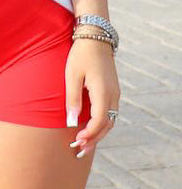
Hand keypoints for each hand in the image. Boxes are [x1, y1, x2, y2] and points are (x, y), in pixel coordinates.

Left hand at [65, 38, 119, 158]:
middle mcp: (113, 95)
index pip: (99, 121)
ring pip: (110, 120)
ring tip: (84, 146)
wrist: (95, 36)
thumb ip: (72, 99)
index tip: (77, 141)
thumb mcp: (72, 76)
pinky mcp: (112, 90)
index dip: (89, 134)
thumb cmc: (80, 55)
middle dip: (94, 139)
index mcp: (103, 92)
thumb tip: (72, 122)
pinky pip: (110, 113)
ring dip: (98, 134)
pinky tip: (90, 130)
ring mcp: (115, 93)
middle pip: (107, 125)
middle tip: (79, 151)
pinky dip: (101, 124)